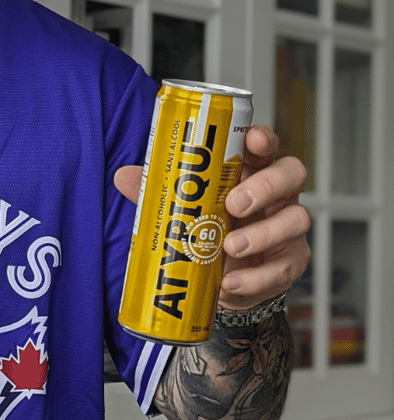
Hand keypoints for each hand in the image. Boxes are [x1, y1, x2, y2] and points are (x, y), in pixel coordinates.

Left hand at [114, 124, 310, 310]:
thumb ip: (157, 190)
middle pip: (291, 175)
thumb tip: (123, 176)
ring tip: (230, 247)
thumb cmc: (206, 230)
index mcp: (251, 171)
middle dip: (265, 186)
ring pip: (296, 220)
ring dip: (262, 234)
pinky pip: (283, 267)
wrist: (220, 280)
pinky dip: (256, 277)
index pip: (265, 146)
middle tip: (234, 204)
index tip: (253, 139)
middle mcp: (276, 195)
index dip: (264, 138)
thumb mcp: (180, 208)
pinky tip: (231, 281)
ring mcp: (286, 227)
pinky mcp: (289, 262)